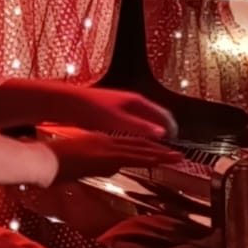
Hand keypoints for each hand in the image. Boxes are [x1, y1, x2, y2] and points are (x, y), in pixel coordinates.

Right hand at [37, 129, 181, 182]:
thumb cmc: (49, 164)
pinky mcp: (106, 155)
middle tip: (176, 155)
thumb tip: (98, 171)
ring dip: (159, 154)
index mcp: (96, 144)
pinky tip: (161, 159)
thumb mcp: (70, 165)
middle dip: (157, 151)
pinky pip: (134, 156)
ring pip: (139, 149)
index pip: (125, 146)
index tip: (156, 153)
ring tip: (177, 157)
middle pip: (136, 146)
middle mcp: (104, 142)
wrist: (41, 160)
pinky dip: (150, 157)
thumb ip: (86, 167)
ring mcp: (106, 148)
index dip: (142, 149)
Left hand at [53, 87, 177, 138]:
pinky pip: (135, 121)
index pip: (164, 114)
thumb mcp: (119, 121)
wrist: (71, 103)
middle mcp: (133, 102)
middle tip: (168, 146)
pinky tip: (134, 141)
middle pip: (156, 116)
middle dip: (164, 130)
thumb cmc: (93, 110)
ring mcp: (124, 106)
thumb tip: (163, 134)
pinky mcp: (115, 112)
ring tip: (155, 145)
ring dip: (152, 131)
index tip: (175, 143)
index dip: (172, 129)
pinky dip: (141, 131)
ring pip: (145, 119)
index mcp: (137, 102)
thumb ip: (141, 128)